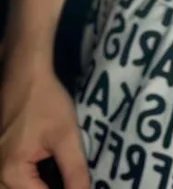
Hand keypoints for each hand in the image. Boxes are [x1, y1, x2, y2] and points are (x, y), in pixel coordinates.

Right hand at [0, 65, 89, 188]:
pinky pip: (14, 182)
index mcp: (11, 174)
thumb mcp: (66, 136)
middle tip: (73, 181)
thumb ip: (75, 171)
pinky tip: (49, 175)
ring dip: (39, 186)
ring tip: (63, 178)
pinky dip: (32, 182)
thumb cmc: (45, 101)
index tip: (80, 186)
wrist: (24, 75)